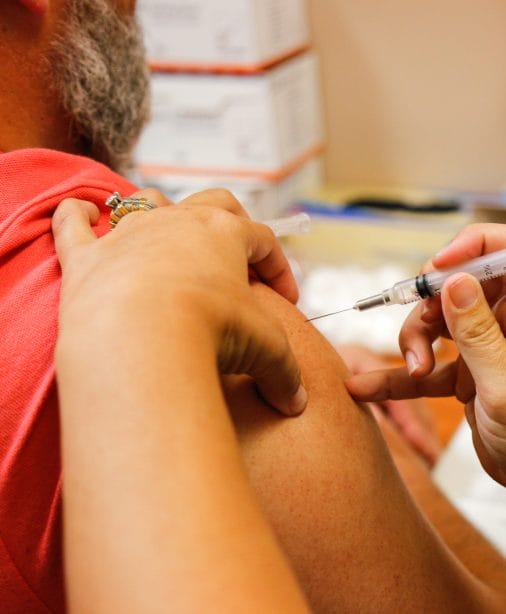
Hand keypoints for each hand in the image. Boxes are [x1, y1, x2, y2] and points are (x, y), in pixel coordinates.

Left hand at [53, 188, 306, 415]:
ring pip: (149, 204)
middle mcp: (177, 222)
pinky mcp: (85, 259)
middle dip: (233, 220)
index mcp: (225, 234)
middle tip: (240, 255)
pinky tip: (80, 212)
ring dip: (163, 215)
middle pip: (213, 202)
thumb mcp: (266, 350)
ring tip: (171, 239)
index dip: (280, 268)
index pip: (263, 240)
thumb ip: (285, 373)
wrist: (140, 339)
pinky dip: (75, 216)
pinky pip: (73, 224)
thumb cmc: (210, 331)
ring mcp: (128, 235)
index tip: (287, 300)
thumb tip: (297, 403)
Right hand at [346, 224, 505, 497]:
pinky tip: (366, 387)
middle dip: (430, 303)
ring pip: (439, 321)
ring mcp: (486, 349)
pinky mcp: (469, 375)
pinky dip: (401, 375)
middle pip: (461, 284)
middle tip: (420, 337)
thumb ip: (479, 336)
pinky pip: (429, 365)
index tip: (438, 268)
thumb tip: (456, 281)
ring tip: (415, 372)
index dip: (475, 246)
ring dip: (415, 340)